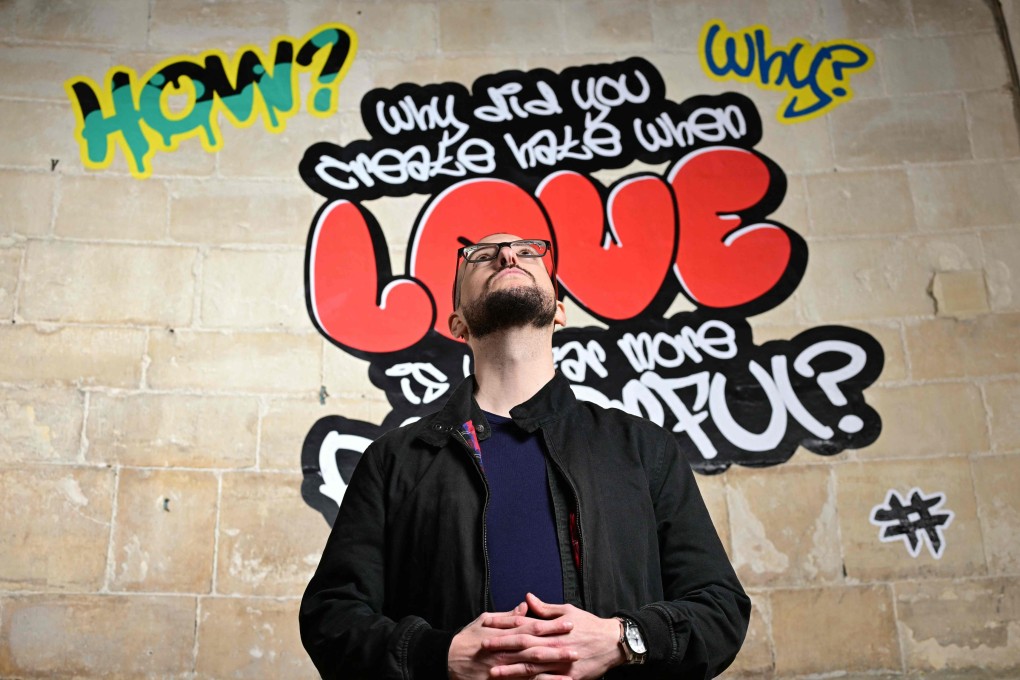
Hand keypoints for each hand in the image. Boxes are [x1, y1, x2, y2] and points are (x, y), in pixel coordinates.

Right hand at [448, 601, 577, 679]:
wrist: (446, 659)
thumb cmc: (467, 638)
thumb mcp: (485, 620)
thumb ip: (508, 616)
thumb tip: (525, 605)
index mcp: (505, 634)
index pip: (533, 628)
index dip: (552, 626)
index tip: (570, 623)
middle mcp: (506, 652)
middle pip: (536, 649)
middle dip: (557, 648)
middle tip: (577, 647)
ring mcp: (503, 669)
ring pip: (532, 669)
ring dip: (552, 668)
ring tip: (570, 667)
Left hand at [485, 593, 624, 679]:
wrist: (613, 642)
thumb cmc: (589, 624)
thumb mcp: (568, 610)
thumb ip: (545, 609)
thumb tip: (527, 599)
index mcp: (551, 628)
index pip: (522, 625)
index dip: (504, 626)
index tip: (486, 626)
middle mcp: (553, 644)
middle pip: (523, 647)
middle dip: (502, 648)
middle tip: (483, 649)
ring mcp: (560, 662)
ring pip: (532, 668)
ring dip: (511, 671)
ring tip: (493, 674)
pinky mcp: (568, 677)